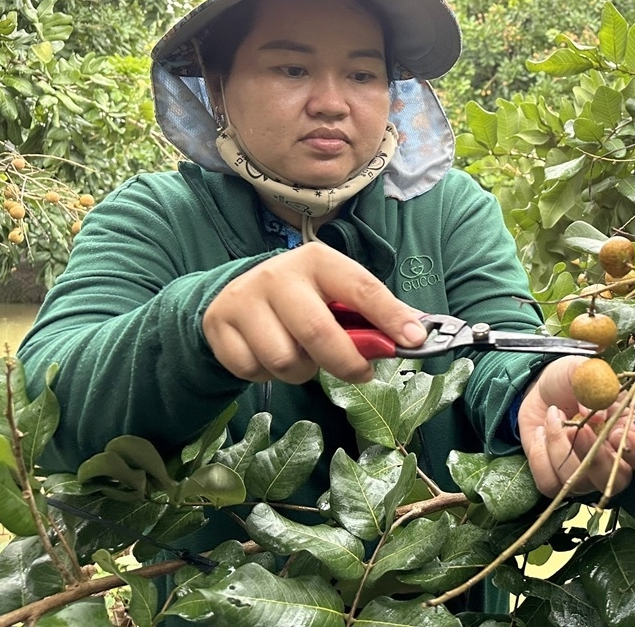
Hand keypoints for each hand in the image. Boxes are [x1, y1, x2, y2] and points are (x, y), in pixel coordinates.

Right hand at [203, 243, 426, 384]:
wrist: (237, 292)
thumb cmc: (304, 296)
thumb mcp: (336, 292)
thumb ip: (373, 312)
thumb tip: (417, 334)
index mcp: (318, 260)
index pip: (361, 288)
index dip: (390, 317)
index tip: (414, 342)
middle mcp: (279, 274)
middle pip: (318, 332)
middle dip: (346, 362)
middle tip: (361, 373)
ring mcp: (245, 299)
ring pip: (284, 360)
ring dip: (303, 371)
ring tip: (305, 358)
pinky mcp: (218, 325)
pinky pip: (253, 371)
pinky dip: (269, 375)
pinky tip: (272, 356)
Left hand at [519, 356, 634, 497]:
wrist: (542, 388)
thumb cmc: (572, 380)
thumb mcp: (584, 370)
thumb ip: (596, 383)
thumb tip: (601, 414)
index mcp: (631, 433)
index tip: (619, 432)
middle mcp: (613, 462)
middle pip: (617, 482)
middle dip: (597, 459)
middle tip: (578, 429)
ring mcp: (585, 476)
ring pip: (578, 483)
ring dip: (560, 446)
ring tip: (553, 414)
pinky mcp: (555, 479)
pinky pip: (549, 482)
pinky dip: (540, 454)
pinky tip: (542, 430)